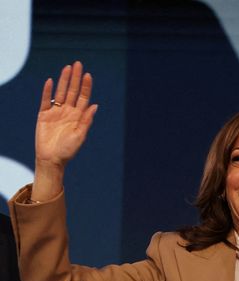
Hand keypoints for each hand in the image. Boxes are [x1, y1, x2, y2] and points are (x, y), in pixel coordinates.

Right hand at [33, 61, 97, 199]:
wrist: (51, 159)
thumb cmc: (68, 150)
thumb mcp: (80, 136)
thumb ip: (86, 121)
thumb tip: (95, 105)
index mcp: (78, 116)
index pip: (83, 98)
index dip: (86, 86)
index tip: (88, 75)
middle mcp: (68, 111)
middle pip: (72, 91)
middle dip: (75, 78)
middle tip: (78, 64)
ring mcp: (56, 112)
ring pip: (60, 92)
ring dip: (64, 80)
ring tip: (67, 68)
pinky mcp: (43, 115)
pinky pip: (45, 100)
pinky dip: (47, 91)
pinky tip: (50, 81)